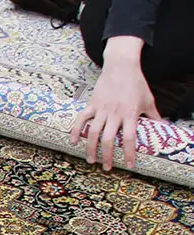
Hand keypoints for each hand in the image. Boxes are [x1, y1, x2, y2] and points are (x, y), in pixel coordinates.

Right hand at [71, 35, 160, 170]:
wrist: (121, 66)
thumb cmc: (136, 83)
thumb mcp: (148, 99)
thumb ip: (153, 115)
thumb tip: (163, 126)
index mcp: (130, 113)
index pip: (130, 138)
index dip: (129, 153)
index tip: (129, 165)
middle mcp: (115, 114)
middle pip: (108, 140)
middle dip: (107, 156)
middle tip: (106, 167)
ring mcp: (102, 109)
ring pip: (93, 133)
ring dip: (90, 149)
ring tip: (91, 160)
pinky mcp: (92, 104)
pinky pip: (81, 119)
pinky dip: (75, 131)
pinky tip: (72, 142)